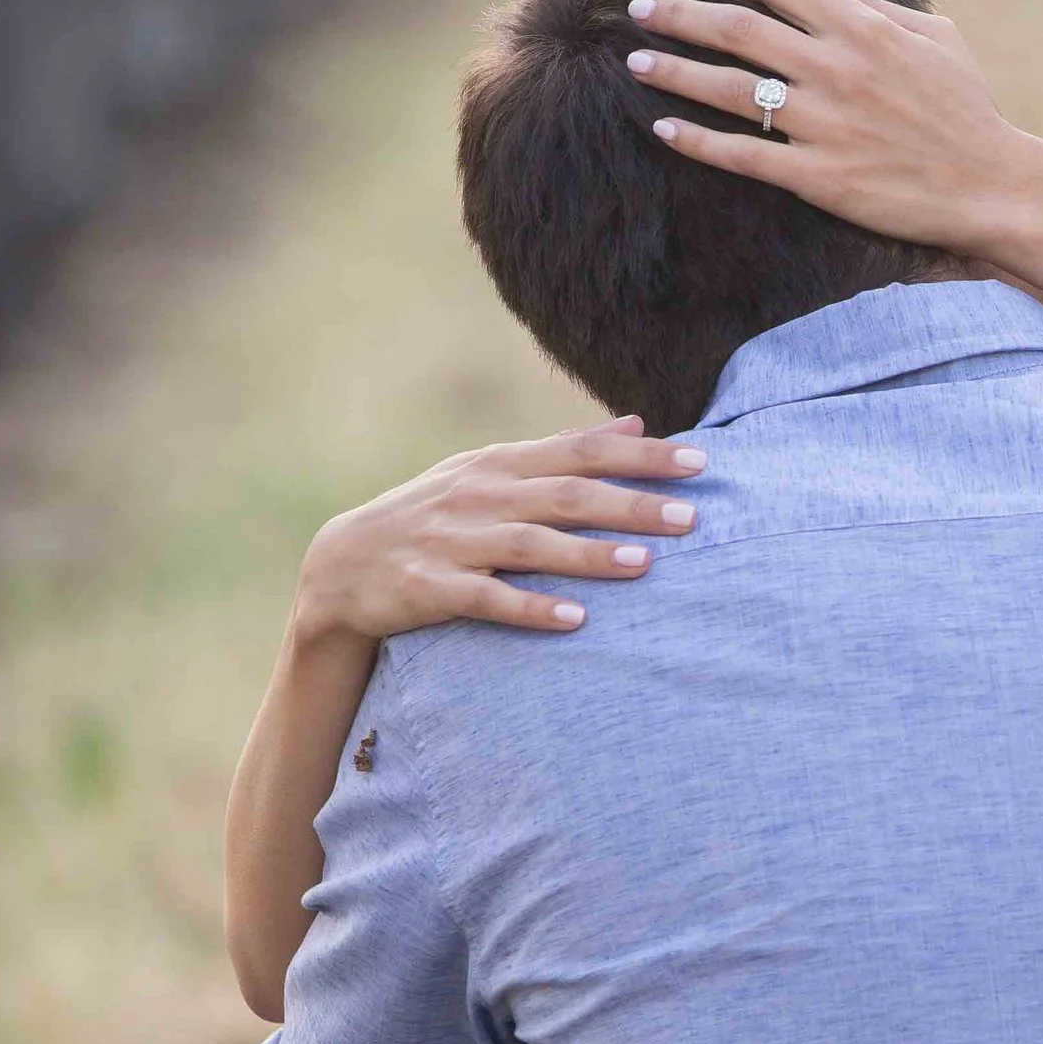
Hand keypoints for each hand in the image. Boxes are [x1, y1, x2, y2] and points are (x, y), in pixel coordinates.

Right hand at [291, 420, 704, 643]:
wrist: (342, 565)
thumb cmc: (436, 516)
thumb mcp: (492, 472)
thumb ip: (563, 451)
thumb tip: (635, 423)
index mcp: (500, 465)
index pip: (581, 452)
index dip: (641, 457)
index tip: (700, 463)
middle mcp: (480, 496)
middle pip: (566, 496)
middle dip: (631, 505)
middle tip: (692, 517)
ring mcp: (454, 541)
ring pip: (531, 544)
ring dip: (589, 555)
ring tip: (645, 564)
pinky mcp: (430, 588)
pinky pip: (487, 598)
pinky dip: (531, 607)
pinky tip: (575, 619)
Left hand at [624, 0, 1041, 252]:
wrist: (990, 185)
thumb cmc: (966, 110)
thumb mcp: (938, 38)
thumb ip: (880, 9)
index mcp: (862, 29)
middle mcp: (835, 69)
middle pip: (737, 28)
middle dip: (679, 13)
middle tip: (639, 8)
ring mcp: (823, 124)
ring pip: (729, 89)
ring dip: (674, 71)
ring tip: (634, 61)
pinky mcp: (817, 176)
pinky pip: (741, 155)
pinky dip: (696, 139)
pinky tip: (663, 128)